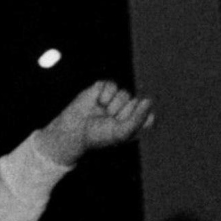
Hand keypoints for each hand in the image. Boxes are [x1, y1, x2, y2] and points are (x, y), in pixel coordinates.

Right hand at [35, 80, 153, 164]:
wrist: (73, 130)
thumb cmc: (99, 135)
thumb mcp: (122, 132)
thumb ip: (138, 118)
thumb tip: (148, 100)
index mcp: (135, 123)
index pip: (148, 115)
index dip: (135, 119)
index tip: (122, 127)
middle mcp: (127, 110)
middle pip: (135, 102)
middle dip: (121, 111)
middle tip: (108, 120)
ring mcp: (114, 98)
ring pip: (124, 92)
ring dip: (112, 104)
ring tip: (102, 112)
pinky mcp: (102, 89)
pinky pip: (111, 84)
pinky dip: (104, 94)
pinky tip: (98, 102)